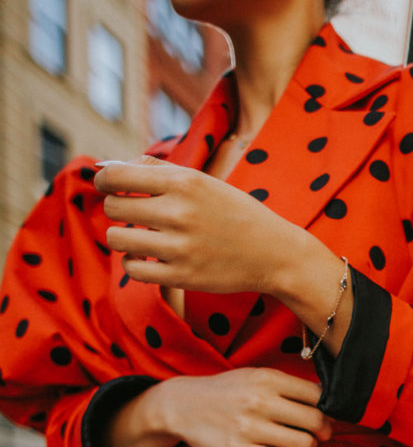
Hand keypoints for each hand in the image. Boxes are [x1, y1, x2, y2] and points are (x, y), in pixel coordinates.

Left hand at [93, 156, 306, 295]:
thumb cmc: (234, 213)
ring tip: (139, 237)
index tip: (108, 186)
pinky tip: (146, 258)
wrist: (273, 253)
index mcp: (184, 182)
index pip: (117, 177)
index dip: (104, 181)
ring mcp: (180, 248)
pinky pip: (133, 269)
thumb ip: (158, 171)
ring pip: (118, 239)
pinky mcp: (182, 277)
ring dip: (123, 238)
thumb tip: (109, 169)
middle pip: (114, 207)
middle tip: (133, 214)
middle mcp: (180, 213)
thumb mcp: (203, 181)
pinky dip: (133, 263)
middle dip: (117, 209)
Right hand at [107, 369, 332, 446]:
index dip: (328, 409)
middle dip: (323, 431)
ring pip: (304, 444)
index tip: (325, 416)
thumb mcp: (255, 377)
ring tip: (300, 445)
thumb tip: (327, 402)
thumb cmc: (226, 393)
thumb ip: (288, 387)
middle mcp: (260, 401)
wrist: (183, 406)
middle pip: (315, 421)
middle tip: (318, 434)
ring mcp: (249, 428)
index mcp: (267, 379)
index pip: (317, 395)